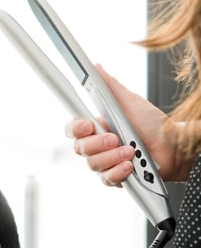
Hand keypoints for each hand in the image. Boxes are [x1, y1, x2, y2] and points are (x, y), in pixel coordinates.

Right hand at [65, 65, 186, 183]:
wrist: (174, 147)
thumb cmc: (153, 125)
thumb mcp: (130, 102)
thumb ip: (110, 86)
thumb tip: (96, 67)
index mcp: (97, 127)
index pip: (72, 130)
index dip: (76, 129)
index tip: (87, 125)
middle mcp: (97, 146)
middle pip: (80, 149)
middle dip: (98, 144)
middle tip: (115, 138)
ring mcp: (105, 162)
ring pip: (93, 165)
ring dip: (112, 157)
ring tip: (131, 151)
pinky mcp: (115, 177)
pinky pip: (106, 179)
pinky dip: (118, 172)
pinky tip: (130, 166)